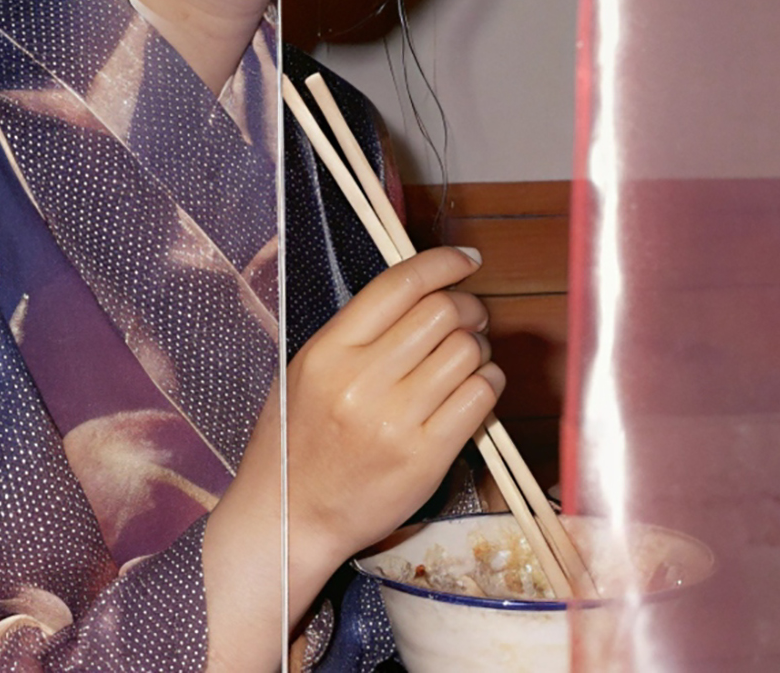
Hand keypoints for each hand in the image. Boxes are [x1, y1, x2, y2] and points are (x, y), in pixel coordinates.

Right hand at [202, 246, 502, 671]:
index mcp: (329, 351)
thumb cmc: (297, 441)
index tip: (465, 260)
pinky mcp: (425, 458)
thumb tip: (419, 292)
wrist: (291, 518)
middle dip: (467, 308)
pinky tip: (475, 389)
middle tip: (470, 319)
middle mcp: (361, 381)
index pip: (399, 284)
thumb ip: (356, 332)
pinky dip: (488, 384)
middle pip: (441, 313)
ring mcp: (395, 421)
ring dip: (479, 348)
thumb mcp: (306, 371)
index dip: (442, 263)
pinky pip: (479, 398)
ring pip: (467, 352)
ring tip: (467, 360)